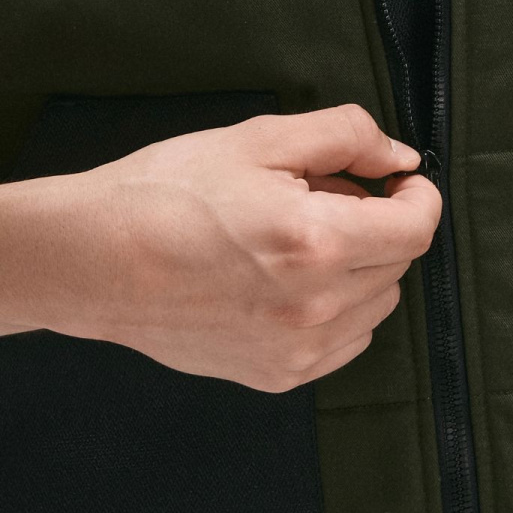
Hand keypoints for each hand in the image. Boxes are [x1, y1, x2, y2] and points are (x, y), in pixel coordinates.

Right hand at [25, 103, 440, 391]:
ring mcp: (296, 351)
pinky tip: (285, 279)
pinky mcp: (275, 376)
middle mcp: (316, 308)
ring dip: (359, 268)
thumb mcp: (258, 139)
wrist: (95, 260)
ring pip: (375, 306)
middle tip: (324, 195)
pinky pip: (342, 342)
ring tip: (298, 237)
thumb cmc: (167, 192)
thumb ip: (345, 136)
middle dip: (378, 225)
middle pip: (398, 265)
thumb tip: (398, 156)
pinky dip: (335, 309)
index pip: (416, 228)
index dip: (416, 195)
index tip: (397, 179)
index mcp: (317, 244)